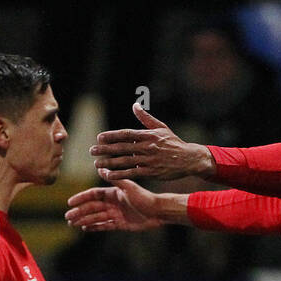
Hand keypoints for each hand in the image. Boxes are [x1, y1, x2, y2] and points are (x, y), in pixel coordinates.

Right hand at [65, 177, 164, 231]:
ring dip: (84, 220)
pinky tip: (85, 228)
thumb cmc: (145, 197)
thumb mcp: (129, 187)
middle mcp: (113, 203)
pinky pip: (104, 225)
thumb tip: (99, 167)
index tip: (70, 202)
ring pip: (96, 217)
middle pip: (92, 207)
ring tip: (72, 223)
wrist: (158, 212)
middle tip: (68, 216)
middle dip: (80, 212)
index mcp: (113, 193)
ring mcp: (116, 214)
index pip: (93, 195)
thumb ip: (114, 179)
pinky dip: (95, 227)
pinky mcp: (120, 224)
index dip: (81, 198)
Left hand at [90, 103, 215, 181]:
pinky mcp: (151, 172)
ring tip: (96, 164)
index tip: (99, 137)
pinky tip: (108, 175)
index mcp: (148, 135)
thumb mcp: (161, 128)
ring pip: (125, 161)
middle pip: (122, 147)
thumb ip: (146, 118)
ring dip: (109, 163)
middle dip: (105, 149)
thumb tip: (135, 105)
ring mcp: (149, 160)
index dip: (112, 135)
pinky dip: (119, 174)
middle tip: (91, 151)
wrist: (189, 159)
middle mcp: (147, 147)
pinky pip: (132, 173)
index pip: (126, 134)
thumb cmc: (174, 143)